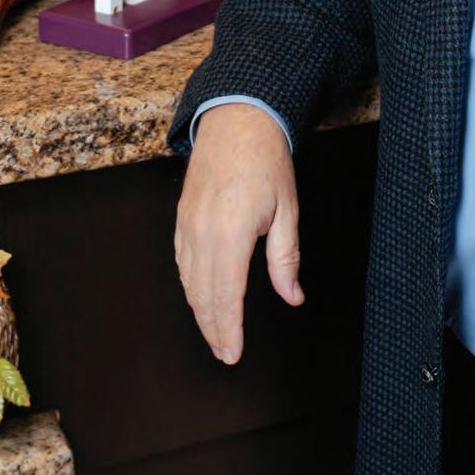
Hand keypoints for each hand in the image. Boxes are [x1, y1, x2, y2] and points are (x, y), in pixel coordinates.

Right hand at [174, 102, 303, 364]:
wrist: (237, 120)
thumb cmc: (266, 161)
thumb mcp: (286, 210)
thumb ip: (285, 259)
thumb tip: (293, 296)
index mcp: (231, 233)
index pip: (226, 296)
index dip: (229, 330)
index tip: (233, 354)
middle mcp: (202, 232)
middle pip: (203, 296)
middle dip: (213, 329)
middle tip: (226, 354)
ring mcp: (187, 225)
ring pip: (189, 282)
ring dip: (201, 312)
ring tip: (215, 333)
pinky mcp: (181, 217)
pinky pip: (182, 262)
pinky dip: (191, 286)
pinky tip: (202, 297)